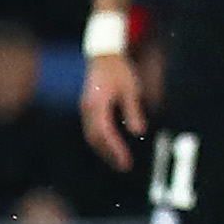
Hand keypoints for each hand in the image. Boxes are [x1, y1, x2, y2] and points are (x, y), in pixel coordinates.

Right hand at [79, 50, 145, 168]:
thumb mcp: (131, 89)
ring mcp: (85, 109)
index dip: (115, 149)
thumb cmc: (119, 71)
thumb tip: (138, 132)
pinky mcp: (87, 108)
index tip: (126, 161)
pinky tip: (112, 148)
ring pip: (91, 135)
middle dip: (109, 154)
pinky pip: (91, 129)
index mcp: (97, 104)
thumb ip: (133, 110)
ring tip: (119, 162)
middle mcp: (87, 109)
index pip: (105, 132)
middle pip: (95, 138)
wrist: (104, 56)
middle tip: (124, 167)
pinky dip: (101, 141)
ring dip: (104, 150)